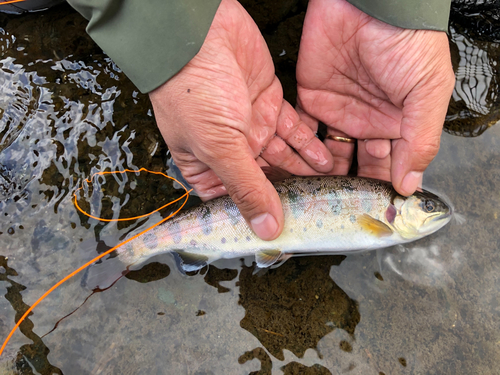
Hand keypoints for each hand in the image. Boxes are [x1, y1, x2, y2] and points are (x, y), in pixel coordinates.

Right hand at [149, 0, 332, 239]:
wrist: (203, 33)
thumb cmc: (194, 91)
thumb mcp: (219, 147)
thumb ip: (247, 188)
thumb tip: (266, 230)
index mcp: (207, 166)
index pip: (235, 201)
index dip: (258, 217)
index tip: (286, 231)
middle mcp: (231, 150)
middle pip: (265, 181)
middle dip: (290, 196)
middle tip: (318, 212)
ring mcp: (252, 127)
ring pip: (284, 157)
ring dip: (306, 173)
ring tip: (331, 191)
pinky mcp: (270, 104)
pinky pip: (294, 130)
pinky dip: (309, 145)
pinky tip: (326, 161)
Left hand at [296, 0, 454, 194]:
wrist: (366, 3)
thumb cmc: (406, 43)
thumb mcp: (427, 92)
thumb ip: (420, 139)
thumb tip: (410, 184)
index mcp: (398, 123)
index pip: (389, 165)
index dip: (380, 188)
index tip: (370, 212)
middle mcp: (367, 122)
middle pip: (356, 165)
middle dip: (347, 188)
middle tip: (336, 212)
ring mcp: (338, 112)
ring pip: (327, 154)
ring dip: (320, 177)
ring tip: (312, 200)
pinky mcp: (311, 99)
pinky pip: (303, 132)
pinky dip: (299, 152)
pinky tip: (297, 172)